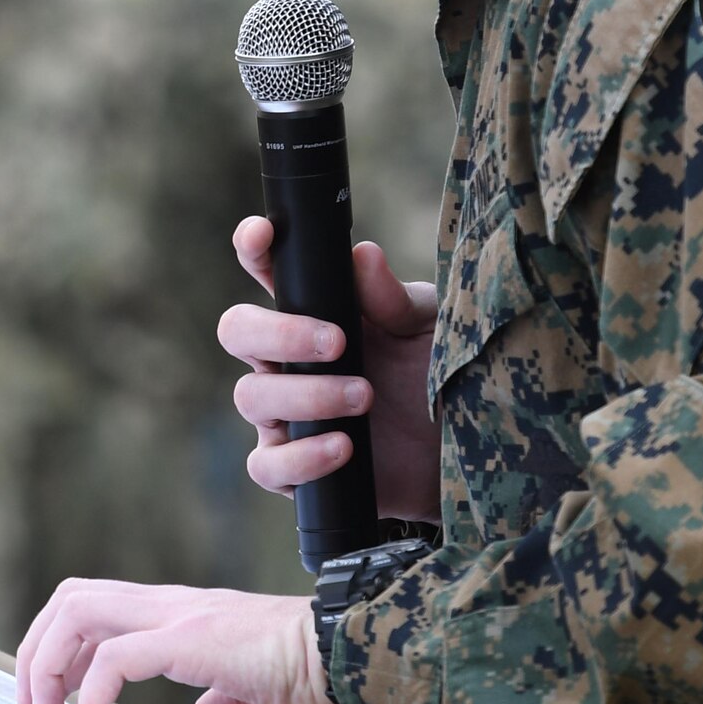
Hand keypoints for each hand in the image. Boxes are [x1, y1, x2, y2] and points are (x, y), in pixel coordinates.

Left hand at [16, 578, 339, 703]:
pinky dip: (93, 696)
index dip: (59, 644)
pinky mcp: (189, 640)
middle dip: (36, 650)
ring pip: (79, 610)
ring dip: (49, 664)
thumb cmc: (308, 667)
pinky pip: (115, 658)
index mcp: (181, 612)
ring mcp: (178, 616)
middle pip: (72, 597)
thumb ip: (225, 697)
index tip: (53, 695)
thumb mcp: (252, 687)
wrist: (342, 651)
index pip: (96, 603)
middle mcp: (171, 604)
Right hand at [219, 220, 441, 524]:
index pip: (265, 269)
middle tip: (340, 343)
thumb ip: (393, 298)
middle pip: (237, 329)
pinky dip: (300, 456)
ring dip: (307, 395)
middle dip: (279, 333)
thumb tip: (363, 255)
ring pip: (252, 396)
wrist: (465, 450)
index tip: (264, 235)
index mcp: (315, 309)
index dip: (253, 247)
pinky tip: (343, 447)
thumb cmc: (437, 373)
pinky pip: (267, 465)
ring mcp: (286, 412)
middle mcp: (287, 357)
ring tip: (365, 397)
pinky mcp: (296, 468)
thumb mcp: (427, 328)